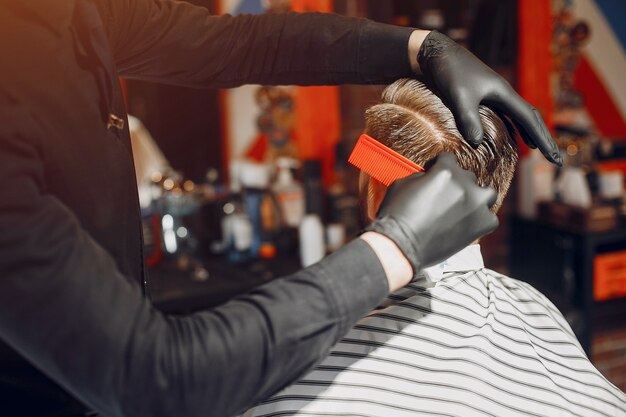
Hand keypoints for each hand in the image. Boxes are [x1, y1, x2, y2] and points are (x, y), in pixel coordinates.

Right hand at [365, 153, 497, 274]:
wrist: (400, 245)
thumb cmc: (396, 215)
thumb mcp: (402, 184)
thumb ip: (423, 177)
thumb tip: (431, 177)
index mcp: (445, 171)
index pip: (449, 159)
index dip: (440, 167)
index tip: (436, 176)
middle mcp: (464, 184)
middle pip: (467, 177)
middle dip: (457, 185)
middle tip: (445, 199)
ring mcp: (475, 204)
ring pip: (486, 194)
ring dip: (476, 198)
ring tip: (463, 209)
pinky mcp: (481, 225)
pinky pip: (490, 219)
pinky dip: (480, 221)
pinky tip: (466, 225)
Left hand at [417, 30, 561, 165]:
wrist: (438, 53)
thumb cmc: (450, 72)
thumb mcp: (459, 95)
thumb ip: (468, 118)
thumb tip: (478, 143)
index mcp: (503, 93)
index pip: (530, 119)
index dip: (543, 139)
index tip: (554, 157)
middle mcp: (503, 93)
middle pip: (531, 117)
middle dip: (543, 137)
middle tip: (555, 158)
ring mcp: (494, 94)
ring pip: (520, 115)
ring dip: (531, 131)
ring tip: (539, 148)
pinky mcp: (483, 95)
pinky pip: (506, 114)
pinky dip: (514, 126)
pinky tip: (514, 135)